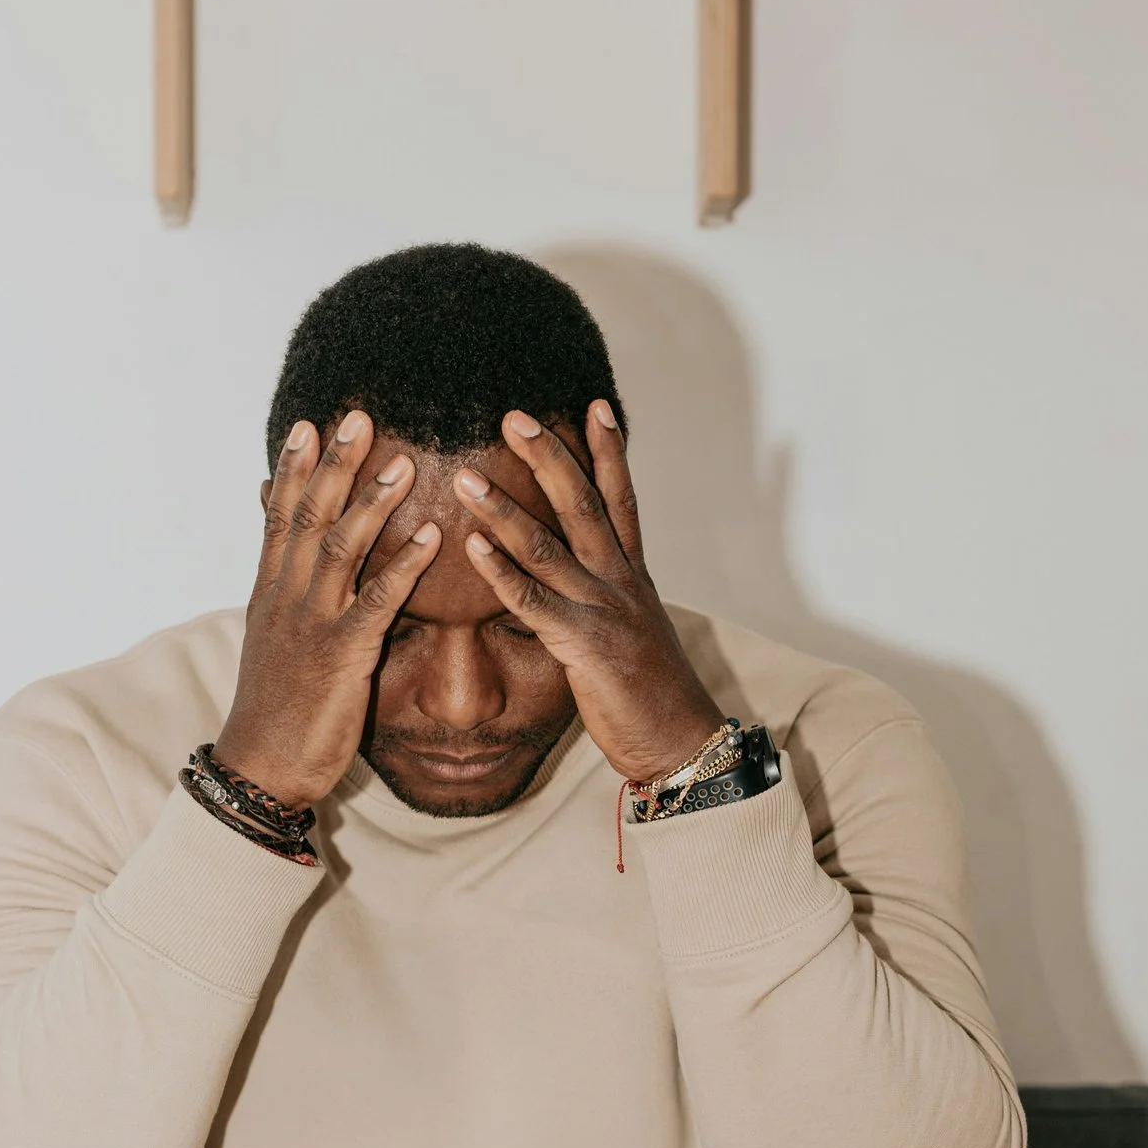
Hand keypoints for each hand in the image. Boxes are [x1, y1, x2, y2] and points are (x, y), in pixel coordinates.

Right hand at [215, 413, 440, 809]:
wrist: (260, 768)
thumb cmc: (274, 712)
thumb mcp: (272, 645)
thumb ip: (284, 600)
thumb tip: (287, 571)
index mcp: (270, 595)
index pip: (279, 517)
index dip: (294, 469)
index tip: (309, 425)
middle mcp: (286, 599)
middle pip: (308, 517)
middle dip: (332, 465)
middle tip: (357, 415)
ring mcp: (312, 624)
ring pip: (339, 547)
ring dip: (372, 502)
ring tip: (403, 462)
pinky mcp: (341, 656)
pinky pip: (375, 601)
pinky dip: (403, 566)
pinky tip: (432, 538)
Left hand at [453, 403, 726, 786]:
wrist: (681, 743)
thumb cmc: (652, 696)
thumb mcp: (631, 635)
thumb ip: (604, 602)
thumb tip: (580, 588)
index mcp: (633, 577)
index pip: (621, 499)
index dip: (609, 451)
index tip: (594, 405)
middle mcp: (621, 582)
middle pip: (584, 504)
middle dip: (550, 456)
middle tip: (513, 415)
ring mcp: (605, 611)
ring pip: (550, 546)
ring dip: (505, 508)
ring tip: (466, 476)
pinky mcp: (586, 646)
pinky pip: (535, 603)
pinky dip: (502, 572)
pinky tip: (473, 546)